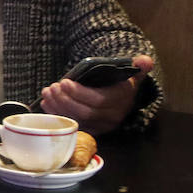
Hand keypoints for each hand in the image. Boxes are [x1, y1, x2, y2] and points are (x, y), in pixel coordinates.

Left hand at [39, 54, 154, 134]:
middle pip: (85, 113)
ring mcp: (101, 126)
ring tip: (47, 93)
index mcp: (122, 101)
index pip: (98, 101)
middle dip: (65, 100)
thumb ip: (140, 66)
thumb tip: (146, 61)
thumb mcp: (132, 72)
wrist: (122, 96)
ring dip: (58, 107)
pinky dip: (57, 115)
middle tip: (52, 87)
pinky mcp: (91, 130)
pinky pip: (72, 126)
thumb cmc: (122, 81)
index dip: (80, 93)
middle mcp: (112, 117)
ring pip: (76, 120)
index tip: (65, 82)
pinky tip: (46, 104)